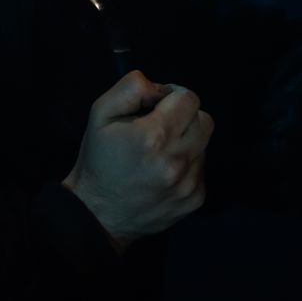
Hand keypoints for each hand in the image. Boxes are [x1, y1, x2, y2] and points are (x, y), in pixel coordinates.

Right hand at [61, 69, 213, 254]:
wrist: (97, 214)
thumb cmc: (98, 160)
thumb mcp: (100, 114)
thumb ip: (130, 88)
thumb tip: (158, 87)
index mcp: (154, 136)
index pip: (189, 99)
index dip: (173, 96)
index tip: (159, 105)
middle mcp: (176, 160)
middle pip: (204, 120)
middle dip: (185, 117)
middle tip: (162, 125)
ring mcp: (188, 183)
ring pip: (203, 145)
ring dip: (186, 142)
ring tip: (158, 153)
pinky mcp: (194, 200)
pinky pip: (200, 169)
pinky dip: (186, 166)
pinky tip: (162, 173)